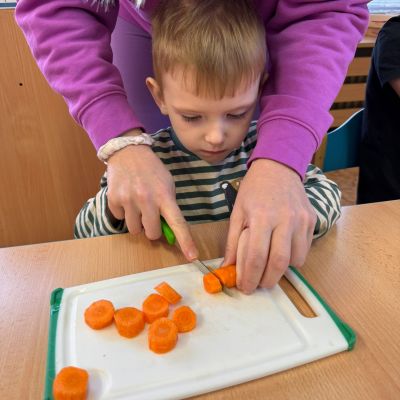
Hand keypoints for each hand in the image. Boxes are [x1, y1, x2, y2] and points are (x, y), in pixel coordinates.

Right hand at [106, 133, 197, 260]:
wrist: (128, 152)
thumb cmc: (152, 170)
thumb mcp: (167, 184)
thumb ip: (168, 206)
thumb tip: (169, 232)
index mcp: (164, 196)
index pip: (178, 222)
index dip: (185, 241)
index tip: (192, 256)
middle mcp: (146, 200)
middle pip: (151, 234)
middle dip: (152, 229)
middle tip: (150, 216)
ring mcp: (129, 200)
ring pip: (134, 230)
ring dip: (137, 222)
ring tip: (137, 205)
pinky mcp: (114, 200)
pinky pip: (120, 219)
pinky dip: (124, 212)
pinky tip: (126, 197)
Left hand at [223, 159, 316, 293]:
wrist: (278, 168)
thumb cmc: (254, 189)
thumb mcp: (237, 212)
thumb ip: (232, 241)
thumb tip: (227, 267)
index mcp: (261, 217)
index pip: (256, 256)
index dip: (249, 277)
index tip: (245, 288)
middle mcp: (284, 219)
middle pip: (278, 263)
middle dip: (267, 281)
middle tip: (258, 285)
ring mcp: (301, 220)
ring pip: (295, 260)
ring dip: (282, 271)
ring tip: (269, 268)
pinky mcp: (312, 220)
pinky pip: (305, 249)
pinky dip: (294, 258)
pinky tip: (282, 251)